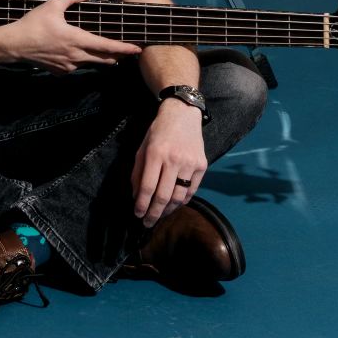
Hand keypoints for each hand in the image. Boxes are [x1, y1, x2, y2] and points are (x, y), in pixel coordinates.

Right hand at [4, 0, 142, 72]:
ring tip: (108, 54)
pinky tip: (76, 54)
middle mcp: (75, 56)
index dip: (123, 48)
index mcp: (76, 39)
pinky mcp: (60, 72)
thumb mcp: (52, 5)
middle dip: (118, 56)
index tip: (137, 49)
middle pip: (104, 59)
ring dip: (101, 59)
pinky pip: (76, 66)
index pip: (106, 46)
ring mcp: (68, 66)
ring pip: (90, 64)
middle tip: (129, 52)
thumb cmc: (33, 24)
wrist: (15, 45)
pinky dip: (81, 60)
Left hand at [131, 101, 207, 225]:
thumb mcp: (143, 146)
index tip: (137, 214)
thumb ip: (138, 170)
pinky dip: (182, 201)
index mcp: (155, 153)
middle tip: (147, 222)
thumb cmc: (158, 131)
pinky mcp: (202, 166)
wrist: (182, 114)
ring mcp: (190, 163)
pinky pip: (192, 190)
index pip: (147, 186)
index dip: (141, 204)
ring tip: (160, 215)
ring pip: (179, 197)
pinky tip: (174, 205)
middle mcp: (173, 159)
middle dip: (154, 213)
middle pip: (163, 196)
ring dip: (168, 210)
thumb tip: (136, 195)